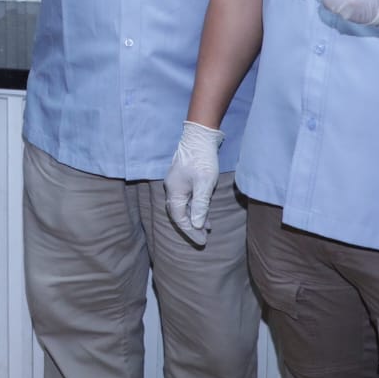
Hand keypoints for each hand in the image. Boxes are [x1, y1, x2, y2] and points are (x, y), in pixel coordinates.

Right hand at [164, 120, 223, 244]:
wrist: (199, 136)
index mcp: (174, 191)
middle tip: (203, 238)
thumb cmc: (202, 159)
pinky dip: (195, 207)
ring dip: (194, 217)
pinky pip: (187, 198)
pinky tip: (204, 211)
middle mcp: (172, 188)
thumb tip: (196, 225)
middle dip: (190, 226)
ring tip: (206, 228)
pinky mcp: (183, 178)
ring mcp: (177, 183)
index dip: (190, 231)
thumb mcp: (204, 184)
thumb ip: (200, 205)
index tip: (202, 241)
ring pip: (183, 206)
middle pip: (178, 213)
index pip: (179, 217)